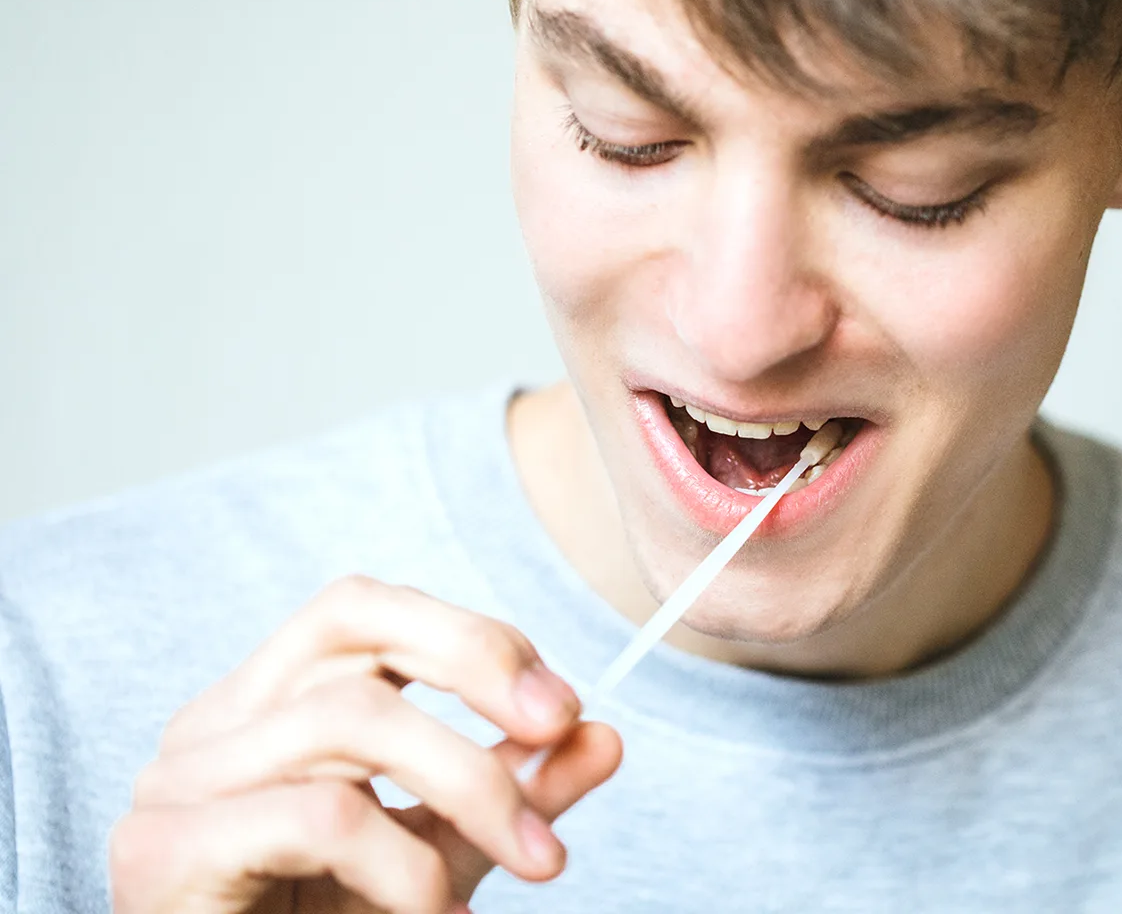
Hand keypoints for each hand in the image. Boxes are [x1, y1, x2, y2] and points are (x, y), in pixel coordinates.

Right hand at [110, 574, 622, 912]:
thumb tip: (604, 737)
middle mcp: (210, 725)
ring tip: (529, 860)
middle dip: (475, 660)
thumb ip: (513, 793)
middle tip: (558, 724)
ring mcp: (177, 783)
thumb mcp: (442, 854)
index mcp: (263, 704)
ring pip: (350, 717)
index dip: (472, 635)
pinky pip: (322, 817)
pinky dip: (405, 864)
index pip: (365, 610)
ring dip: (469, 783)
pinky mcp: (165, 852)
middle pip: (351, 623)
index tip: (561, 705)